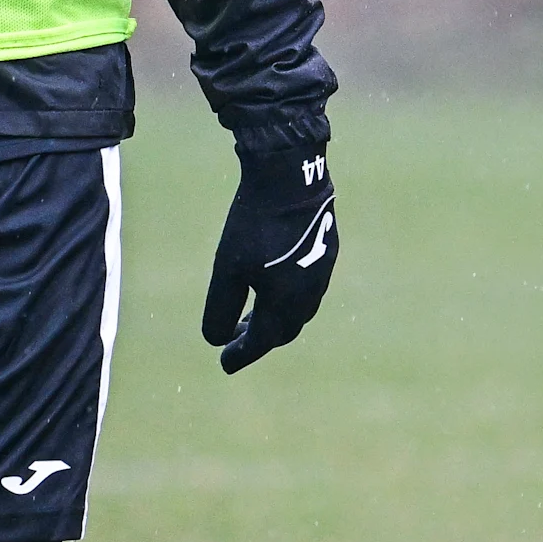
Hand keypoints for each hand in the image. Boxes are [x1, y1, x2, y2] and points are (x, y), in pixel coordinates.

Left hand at [204, 145, 335, 372]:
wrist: (291, 177)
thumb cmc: (255, 226)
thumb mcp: (227, 270)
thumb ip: (220, 309)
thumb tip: (214, 341)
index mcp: (285, 305)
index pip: (261, 342)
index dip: (240, 355)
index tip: (224, 364)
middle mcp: (309, 295)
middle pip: (284, 330)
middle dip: (259, 339)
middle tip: (236, 339)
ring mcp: (322, 273)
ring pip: (299, 310)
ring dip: (275, 318)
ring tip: (253, 313)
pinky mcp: (327, 250)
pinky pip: (309, 288)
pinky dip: (288, 296)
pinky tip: (275, 281)